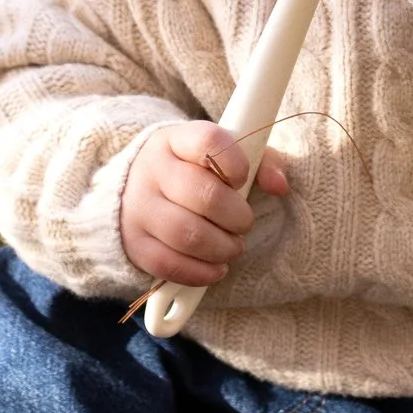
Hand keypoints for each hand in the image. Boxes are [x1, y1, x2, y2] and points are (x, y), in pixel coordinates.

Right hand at [120, 121, 290, 286]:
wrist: (132, 191)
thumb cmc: (191, 172)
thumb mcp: (221, 155)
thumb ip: (260, 161)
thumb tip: (280, 186)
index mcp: (174, 140)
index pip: (209, 141)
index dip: (236, 163)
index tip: (242, 178)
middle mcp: (151, 170)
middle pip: (203, 195)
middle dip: (237, 217)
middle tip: (243, 223)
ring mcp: (138, 208)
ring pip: (186, 234)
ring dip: (221, 248)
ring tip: (232, 247)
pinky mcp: (133, 244)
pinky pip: (168, 264)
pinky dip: (201, 272)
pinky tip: (216, 268)